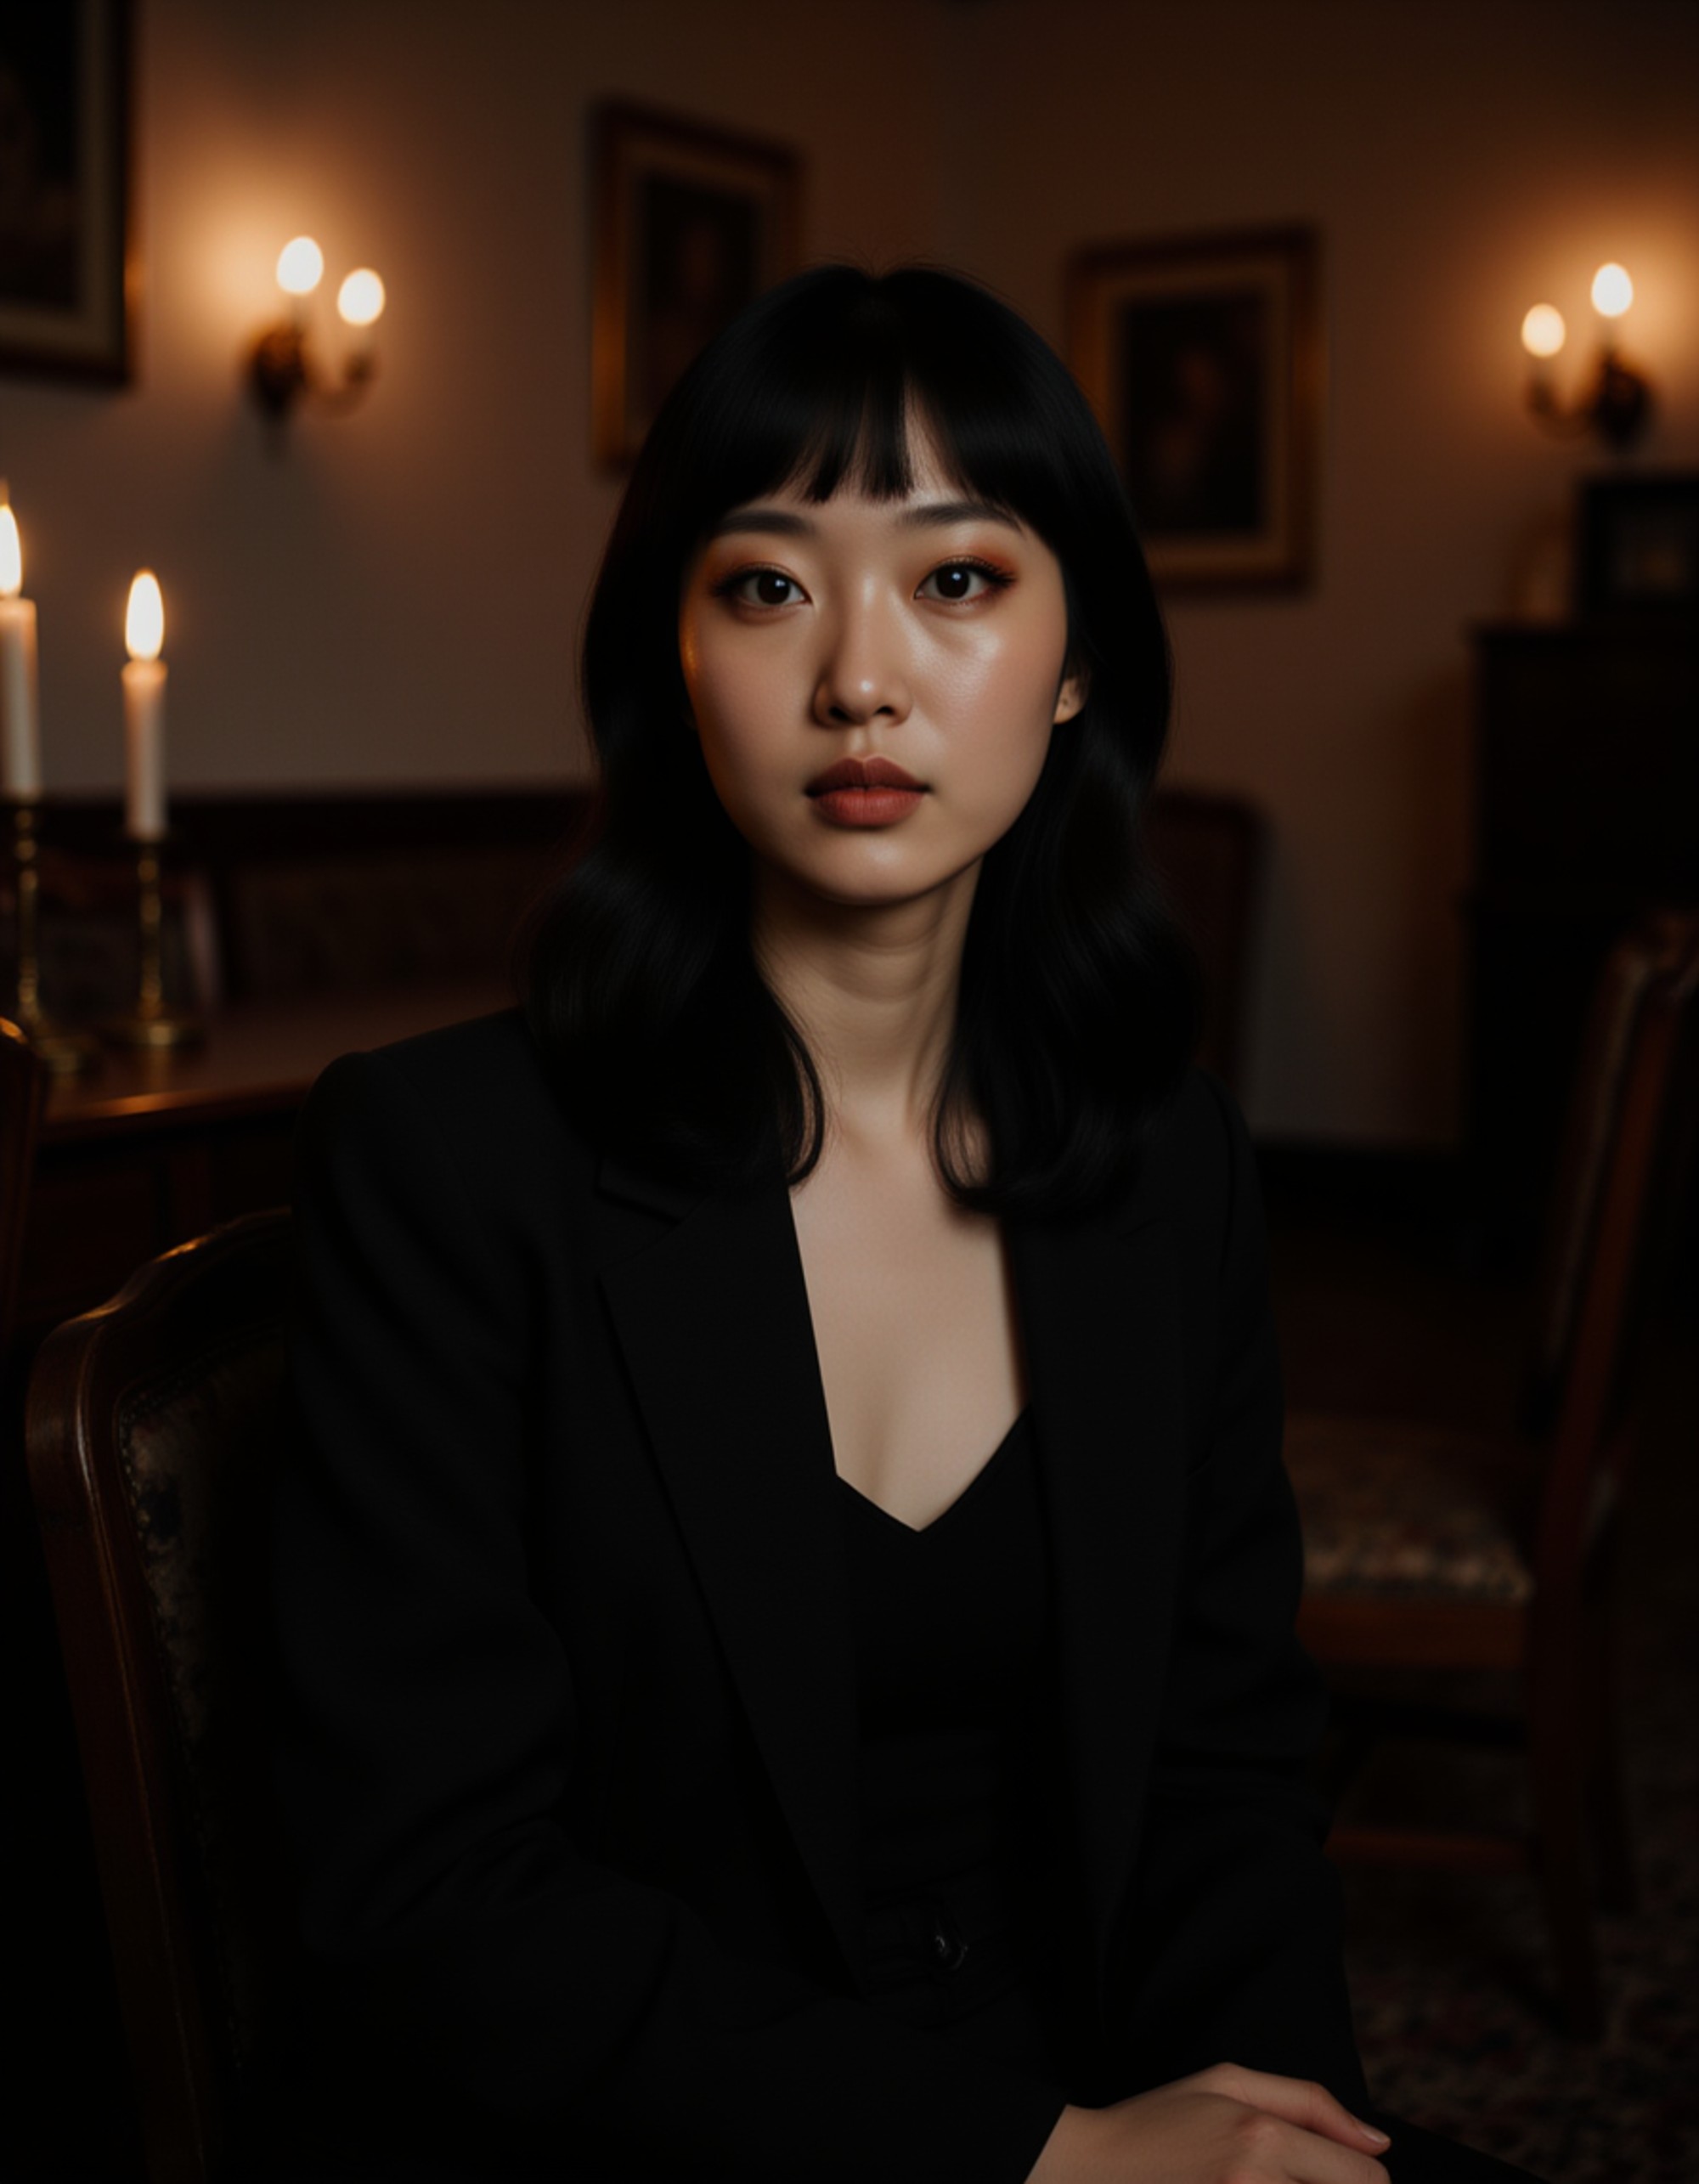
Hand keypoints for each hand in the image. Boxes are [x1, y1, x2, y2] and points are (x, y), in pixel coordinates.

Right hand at [1025, 2062, 1391, 2182]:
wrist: (1089, 2166)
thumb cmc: (1157, 2120)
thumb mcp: (1227, 2082)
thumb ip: (1309, 2102)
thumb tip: (1379, 2141)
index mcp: (1262, 2136)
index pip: (1365, 2178)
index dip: (1362, 2177)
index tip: (1335, 2173)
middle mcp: (1256, 2182)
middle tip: (1294, 2179)